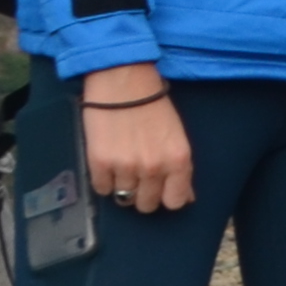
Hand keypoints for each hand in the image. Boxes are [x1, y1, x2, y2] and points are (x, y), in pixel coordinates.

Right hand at [80, 64, 197, 214]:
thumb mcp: (176, 136)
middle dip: (143, 194)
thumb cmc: (153, 104)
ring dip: (122, 185)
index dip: (165, 196)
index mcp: (178, 161)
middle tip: (138, 175)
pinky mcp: (100, 163)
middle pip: (147, 204)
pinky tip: (107, 162)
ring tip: (121, 163)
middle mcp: (154, 168)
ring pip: (124, 198)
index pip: (174, 202)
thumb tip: (185, 198)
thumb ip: (180, 169)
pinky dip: (104, 180)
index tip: (159, 188)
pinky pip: (102, 189)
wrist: (122, 80)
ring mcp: (126, 167)